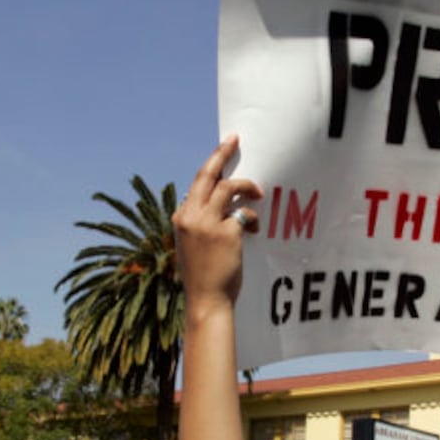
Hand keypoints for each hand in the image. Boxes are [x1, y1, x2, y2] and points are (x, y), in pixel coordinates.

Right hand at [172, 135, 262, 315]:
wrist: (207, 299)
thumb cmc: (203, 275)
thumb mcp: (192, 243)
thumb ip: (200, 221)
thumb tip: (221, 202)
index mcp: (180, 217)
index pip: (197, 183)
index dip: (212, 166)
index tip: (223, 149)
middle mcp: (190, 216)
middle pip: (208, 174)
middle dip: (222, 153)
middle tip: (235, 139)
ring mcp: (207, 223)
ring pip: (229, 188)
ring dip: (247, 187)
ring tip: (258, 193)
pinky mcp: (226, 232)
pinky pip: (245, 213)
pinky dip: (252, 218)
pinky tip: (254, 230)